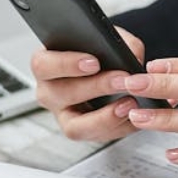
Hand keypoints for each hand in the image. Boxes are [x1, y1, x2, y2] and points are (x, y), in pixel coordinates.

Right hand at [30, 27, 148, 142]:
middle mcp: (49, 93)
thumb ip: (118, 41)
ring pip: (75, 126)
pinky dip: (119, 127)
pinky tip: (134, 115)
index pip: (43, 65)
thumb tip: (132, 55)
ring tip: (129, 103)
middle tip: (122, 80)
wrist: (109, 73)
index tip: (93, 62)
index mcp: (46, 65)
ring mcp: (63, 116)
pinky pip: (97, 137)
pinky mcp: (83, 132)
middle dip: (96, 87)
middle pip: (62, 94)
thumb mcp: (107, 40)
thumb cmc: (99, 54)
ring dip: (105, 117)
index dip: (66, 64)